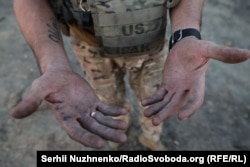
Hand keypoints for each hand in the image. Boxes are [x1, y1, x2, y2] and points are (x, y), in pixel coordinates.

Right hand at [11, 70, 127, 147]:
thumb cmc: (47, 82)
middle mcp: (77, 117)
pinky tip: (125, 112)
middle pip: (94, 129)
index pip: (76, 132)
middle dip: (108, 134)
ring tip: (126, 127)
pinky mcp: (92, 102)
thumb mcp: (38, 90)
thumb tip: (14, 114)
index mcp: (65, 117)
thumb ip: (30, 102)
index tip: (101, 145)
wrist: (58, 74)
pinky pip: (105, 108)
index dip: (87, 139)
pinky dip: (114, 110)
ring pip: (101, 121)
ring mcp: (86, 110)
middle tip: (123, 139)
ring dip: (113, 124)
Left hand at [142, 37, 249, 124]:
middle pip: (176, 104)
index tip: (181, 117)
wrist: (186, 45)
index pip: (196, 99)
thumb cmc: (198, 47)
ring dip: (157, 109)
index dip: (190, 108)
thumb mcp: (210, 49)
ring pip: (166, 102)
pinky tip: (144, 103)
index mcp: (198, 82)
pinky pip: (159, 94)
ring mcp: (176, 87)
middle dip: (166, 113)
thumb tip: (247, 54)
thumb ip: (224, 53)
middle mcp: (187, 88)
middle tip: (154, 122)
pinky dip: (152, 99)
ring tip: (146, 115)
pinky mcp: (167, 84)